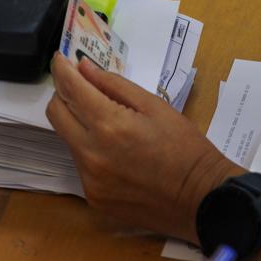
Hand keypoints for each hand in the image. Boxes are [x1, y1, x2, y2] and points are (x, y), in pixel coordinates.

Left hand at [46, 53, 240, 241]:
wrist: (205, 201)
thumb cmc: (186, 148)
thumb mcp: (155, 106)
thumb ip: (114, 85)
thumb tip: (83, 68)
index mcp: (109, 125)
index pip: (70, 89)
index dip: (61, 69)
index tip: (60, 59)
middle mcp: (91, 153)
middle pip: (56, 113)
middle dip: (63, 95)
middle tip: (80, 88)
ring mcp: (89, 179)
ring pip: (67, 139)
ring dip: (77, 124)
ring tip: (106, 123)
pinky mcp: (93, 197)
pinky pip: (80, 165)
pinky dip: (90, 151)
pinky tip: (115, 153)